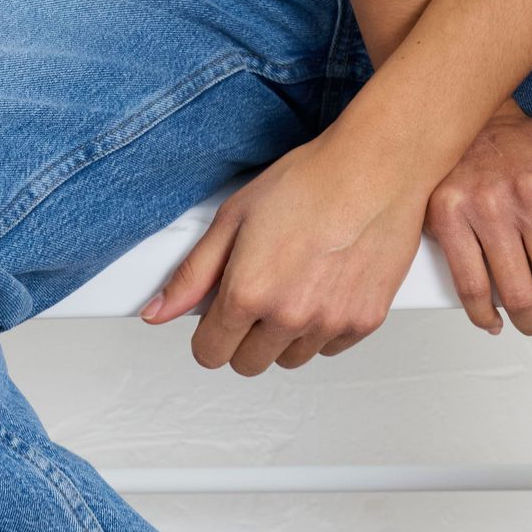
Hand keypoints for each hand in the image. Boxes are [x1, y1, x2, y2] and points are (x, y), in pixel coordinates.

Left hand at [139, 128, 427, 377]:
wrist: (374, 167)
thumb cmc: (309, 181)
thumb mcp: (233, 218)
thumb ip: (192, 274)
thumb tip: (157, 312)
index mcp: (249, 292)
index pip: (210, 354)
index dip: (209, 333)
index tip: (218, 315)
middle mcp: (289, 316)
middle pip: (248, 364)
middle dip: (244, 336)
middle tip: (258, 292)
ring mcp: (330, 323)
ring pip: (290, 358)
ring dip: (284, 333)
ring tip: (295, 282)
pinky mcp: (365, 321)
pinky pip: (329, 347)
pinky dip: (322, 327)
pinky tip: (323, 285)